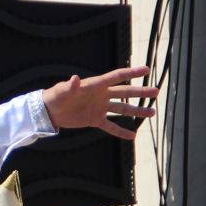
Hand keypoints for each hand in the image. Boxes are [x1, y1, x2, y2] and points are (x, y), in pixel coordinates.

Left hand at [41, 66, 156, 139]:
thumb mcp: (62, 90)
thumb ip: (71, 85)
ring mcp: (100, 108)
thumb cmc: (55, 96)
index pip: (117, 77)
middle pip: (125, 93)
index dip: (131, 72)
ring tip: (151, 112)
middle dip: (141, 92)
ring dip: (136, 110)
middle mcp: (101, 95)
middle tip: (156, 91)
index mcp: (96, 85)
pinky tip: (132, 135)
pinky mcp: (95, 120)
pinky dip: (120, 131)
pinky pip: (110, 126)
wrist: (49, 111)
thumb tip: (75, 78)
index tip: (146, 69)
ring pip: (122, 109)